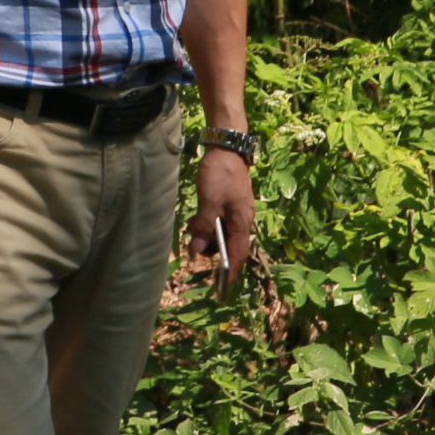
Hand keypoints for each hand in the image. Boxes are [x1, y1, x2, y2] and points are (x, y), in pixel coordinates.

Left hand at [189, 149, 256, 283]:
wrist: (227, 148)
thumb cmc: (220, 175)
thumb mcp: (209, 201)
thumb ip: (204, 226)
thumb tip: (198, 251)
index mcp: (242, 222)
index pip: (238, 254)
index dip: (231, 271)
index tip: (224, 286)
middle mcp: (242, 220)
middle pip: (230, 245)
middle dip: (213, 251)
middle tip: (194, 248)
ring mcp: (237, 211)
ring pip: (223, 232)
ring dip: (208, 236)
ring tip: (192, 230)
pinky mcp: (230, 203)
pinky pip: (220, 220)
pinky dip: (208, 224)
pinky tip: (196, 221)